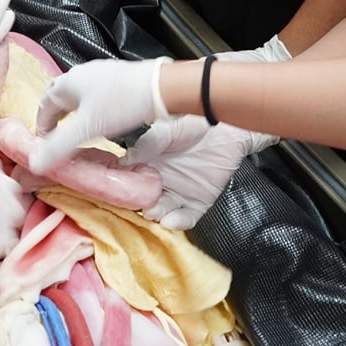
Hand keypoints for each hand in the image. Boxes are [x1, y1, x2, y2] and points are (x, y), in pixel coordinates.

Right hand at [31, 58, 169, 171]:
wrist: (159, 88)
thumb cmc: (122, 103)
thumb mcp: (86, 129)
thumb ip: (59, 146)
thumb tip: (35, 162)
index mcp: (68, 82)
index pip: (44, 104)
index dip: (41, 125)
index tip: (43, 142)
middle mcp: (81, 74)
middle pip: (59, 96)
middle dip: (55, 116)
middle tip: (56, 134)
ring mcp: (100, 74)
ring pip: (79, 94)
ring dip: (74, 112)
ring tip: (78, 129)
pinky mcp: (117, 78)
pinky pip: (95, 93)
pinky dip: (91, 108)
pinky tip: (102, 119)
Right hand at [118, 37, 286, 226]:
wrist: (228, 128)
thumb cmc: (195, 123)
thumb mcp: (166, 130)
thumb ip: (146, 145)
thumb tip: (124, 160)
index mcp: (148, 164)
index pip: (130, 182)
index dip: (124, 188)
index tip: (118, 191)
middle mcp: (160, 181)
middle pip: (143, 200)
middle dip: (139, 205)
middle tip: (136, 204)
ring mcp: (179, 193)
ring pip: (162, 212)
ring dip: (157, 215)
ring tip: (153, 211)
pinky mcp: (199, 202)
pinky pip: (187, 218)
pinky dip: (178, 222)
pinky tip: (171, 220)